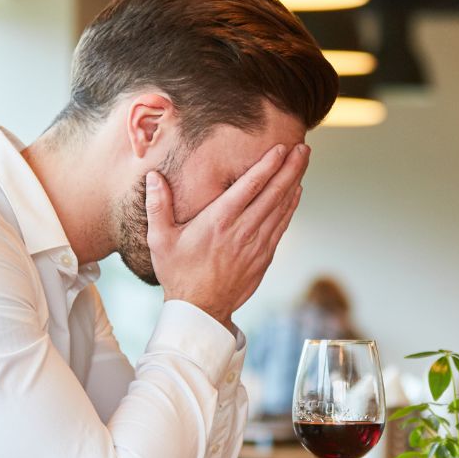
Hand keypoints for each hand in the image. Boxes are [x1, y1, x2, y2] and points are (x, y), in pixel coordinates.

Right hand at [146, 141, 309, 326]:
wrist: (201, 309)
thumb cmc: (179, 273)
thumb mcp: (160, 240)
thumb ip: (158, 206)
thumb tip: (154, 176)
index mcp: (219, 221)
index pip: (250, 186)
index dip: (268, 165)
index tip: (281, 148)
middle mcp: (242, 230)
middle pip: (273, 193)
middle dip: (290, 168)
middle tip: (304, 148)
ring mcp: (257, 244)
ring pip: (281, 207)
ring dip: (294, 183)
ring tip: (304, 163)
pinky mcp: (264, 256)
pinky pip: (281, 225)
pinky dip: (290, 207)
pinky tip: (296, 192)